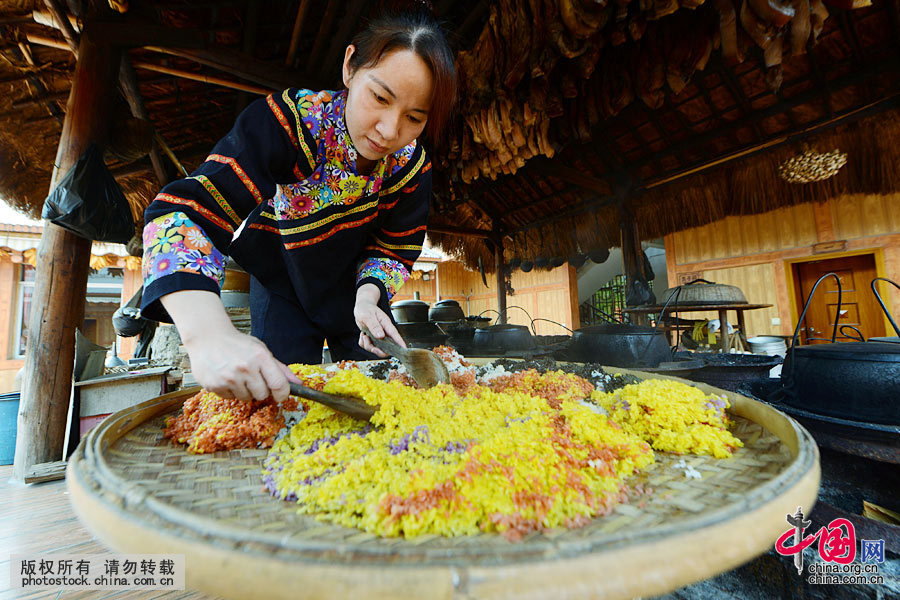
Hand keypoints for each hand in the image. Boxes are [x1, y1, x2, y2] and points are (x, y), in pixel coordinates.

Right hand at [185, 328, 299, 402]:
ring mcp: (228, 377)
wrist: (207, 337)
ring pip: (246, 398)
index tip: (281, 395)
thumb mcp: (261, 350)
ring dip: (244, 390)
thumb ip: (279, 368)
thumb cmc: (237, 344)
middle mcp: (245, 367)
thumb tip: (298, 382)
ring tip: (237, 375)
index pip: (279, 384)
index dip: (283, 394)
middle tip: (252, 377)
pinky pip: (230, 398)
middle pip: (263, 395)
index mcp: (260, 357)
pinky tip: (226, 377)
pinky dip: (230, 391)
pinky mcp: (214, 385)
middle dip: (260, 389)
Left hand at [354, 283, 405, 356]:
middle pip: (386, 347)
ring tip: (364, 336)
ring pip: (375, 348)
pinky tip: (363, 336)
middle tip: (371, 346)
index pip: (395, 334)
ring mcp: (378, 336)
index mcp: (386, 324)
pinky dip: (363, 343)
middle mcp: (383, 332)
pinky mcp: (372, 338)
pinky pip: (367, 346)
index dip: (400, 342)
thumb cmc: (366, 309)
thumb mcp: (368, 316)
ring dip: (368, 345)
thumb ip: (374, 326)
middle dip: (378, 350)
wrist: (362, 307)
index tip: (404, 349)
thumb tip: (380, 336)